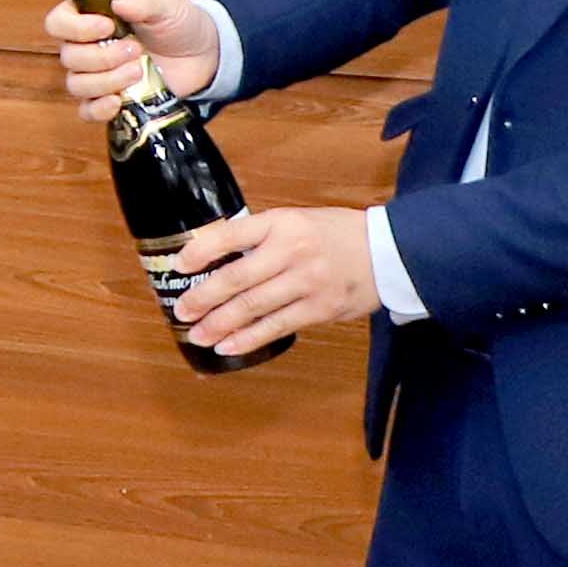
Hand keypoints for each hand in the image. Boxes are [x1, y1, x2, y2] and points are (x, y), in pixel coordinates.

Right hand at [39, 0, 216, 122]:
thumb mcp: (166, 4)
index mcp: (92, 18)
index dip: (74, 27)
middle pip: (68, 57)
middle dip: (102, 56)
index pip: (58, 22)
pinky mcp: (111, 99)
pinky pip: (87, 111)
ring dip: (106, 81)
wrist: (204, 54)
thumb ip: (143, 1)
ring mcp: (97, 76)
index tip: (106, 26)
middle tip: (135, 49)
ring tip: (138, 71)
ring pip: (76, 84)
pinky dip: (98, 109)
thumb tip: (117, 3)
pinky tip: (118, 101)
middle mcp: (87, 47)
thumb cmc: (178, 24)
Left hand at [171, 202, 384, 359]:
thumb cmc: (333, 235)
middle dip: (203, 298)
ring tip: (197, 334)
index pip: (231, 235)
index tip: (178, 266)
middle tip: (181, 311)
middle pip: (237, 278)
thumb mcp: (294, 221)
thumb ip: (258, 236)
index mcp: (282, 224)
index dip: (200, 251)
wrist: (389, 251)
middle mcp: (292, 252)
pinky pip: (277, 327)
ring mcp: (308, 282)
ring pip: (254, 307)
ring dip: (220, 324)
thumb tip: (211, 255)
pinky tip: (228, 345)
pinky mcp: (321, 309)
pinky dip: (249, 338)